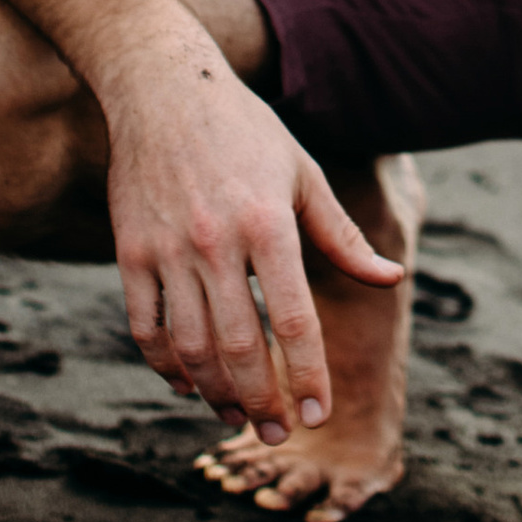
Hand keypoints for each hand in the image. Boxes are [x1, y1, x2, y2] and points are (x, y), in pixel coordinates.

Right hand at [99, 38, 402, 435]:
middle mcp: (215, 242)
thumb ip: (342, 235)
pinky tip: (187, 382)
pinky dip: (165, 365)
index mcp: (267, 223)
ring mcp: (167, 250)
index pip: (294, 319)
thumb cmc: (246, 130)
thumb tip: (390, 279)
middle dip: (262, 400)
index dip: (307, 374)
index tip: (318, 414)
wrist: (163, 88)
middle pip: (240, 346)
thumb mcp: (304, 173)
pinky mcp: (130, 252)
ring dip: (215, 392)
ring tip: (236, 415)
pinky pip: (145, 327)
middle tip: (278, 433)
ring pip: (190, 346)